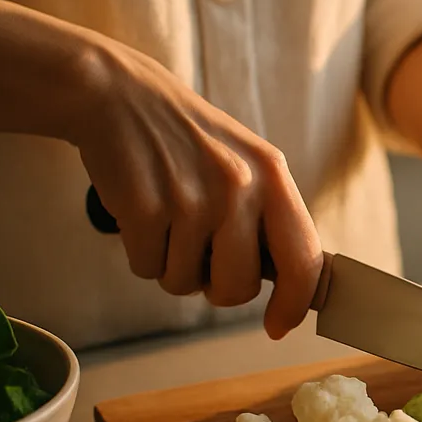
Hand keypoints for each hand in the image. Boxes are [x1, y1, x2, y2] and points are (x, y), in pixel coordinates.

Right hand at [0, 0, 323, 339]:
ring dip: (172, 266)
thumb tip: (299, 289)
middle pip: (238, 288)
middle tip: (199, 253)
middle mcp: (239, 186)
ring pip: (186, 284)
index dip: (294, 304)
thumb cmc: (188, 143)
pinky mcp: (145, 208)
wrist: (118, 95)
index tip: (278, 326)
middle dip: (215, 286)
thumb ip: (272, 220)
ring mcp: (191, 198)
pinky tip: (141, 213)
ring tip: (168, 219)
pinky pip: (147, 269)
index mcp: (273, 175)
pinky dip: (141, 254)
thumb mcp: (246, 165)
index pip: (303, 261)